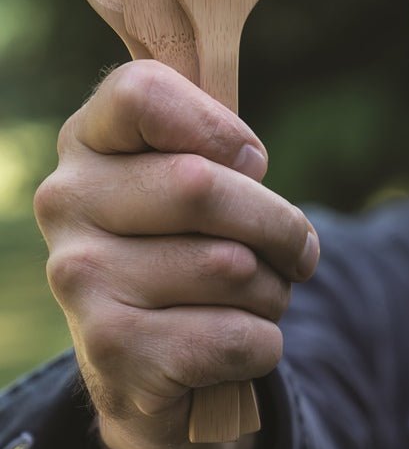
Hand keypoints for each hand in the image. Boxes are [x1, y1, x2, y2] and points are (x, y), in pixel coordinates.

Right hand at [34, 60, 319, 448]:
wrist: (146, 354)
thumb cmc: (188, 245)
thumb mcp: (195, 178)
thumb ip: (218, 150)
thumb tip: (247, 165)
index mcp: (89, 140)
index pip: (143, 93)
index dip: (219, 126)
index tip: (251, 164)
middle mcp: (68, 201)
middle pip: (203, 185)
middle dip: (281, 226)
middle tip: (299, 251)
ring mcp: (80, 277)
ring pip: (233, 267)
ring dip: (274, 289)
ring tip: (256, 296)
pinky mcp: (110, 351)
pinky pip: (237, 337)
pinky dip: (263, 342)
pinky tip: (237, 340)